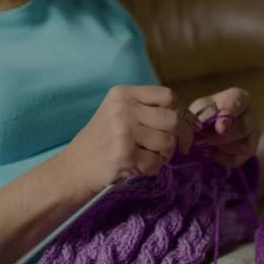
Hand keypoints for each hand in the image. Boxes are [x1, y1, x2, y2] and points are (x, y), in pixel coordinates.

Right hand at [58, 85, 193, 195]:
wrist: (73, 168)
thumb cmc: (101, 143)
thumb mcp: (118, 114)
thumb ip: (147, 110)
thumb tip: (189, 119)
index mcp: (123, 94)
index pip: (167, 95)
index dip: (180, 112)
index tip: (180, 128)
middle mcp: (123, 108)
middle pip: (172, 119)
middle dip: (178, 137)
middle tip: (168, 149)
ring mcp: (123, 131)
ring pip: (168, 142)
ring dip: (164, 155)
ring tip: (147, 157)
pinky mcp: (124, 154)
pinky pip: (156, 162)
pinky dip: (152, 168)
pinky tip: (137, 167)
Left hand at [189, 87, 259, 167]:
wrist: (208, 127)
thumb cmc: (205, 113)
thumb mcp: (199, 109)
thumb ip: (201, 116)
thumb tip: (199, 127)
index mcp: (238, 97)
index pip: (238, 104)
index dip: (229, 117)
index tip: (220, 128)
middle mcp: (250, 113)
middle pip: (243, 127)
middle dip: (220, 138)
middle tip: (202, 140)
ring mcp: (253, 132)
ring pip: (245, 145)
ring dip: (223, 148)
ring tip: (208, 145)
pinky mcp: (251, 149)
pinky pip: (240, 158)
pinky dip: (223, 159)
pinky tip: (214, 153)